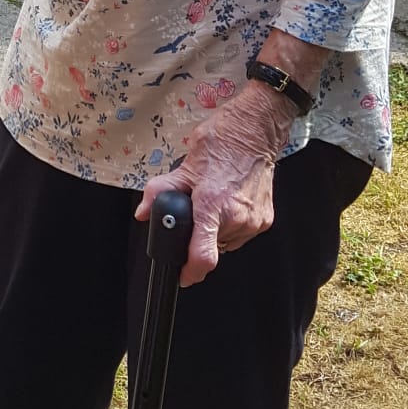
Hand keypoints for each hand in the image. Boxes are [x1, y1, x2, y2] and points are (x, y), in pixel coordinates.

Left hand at [135, 82, 295, 286]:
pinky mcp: (265, 220)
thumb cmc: (222, 143)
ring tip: (212, 205)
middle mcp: (237, 217)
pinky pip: (241, 234)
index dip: (190, 272)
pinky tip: (227, 204)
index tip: (182, 276)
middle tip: (194, 215)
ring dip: (215, 232)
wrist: (256, 132)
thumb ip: (160, 191)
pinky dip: (230, 226)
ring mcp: (254, 221)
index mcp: (213, 205)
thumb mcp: (185, 165)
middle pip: (211, 248)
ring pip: (226, 243)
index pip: (203, 256)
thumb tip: (142, 213)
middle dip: (198, 238)